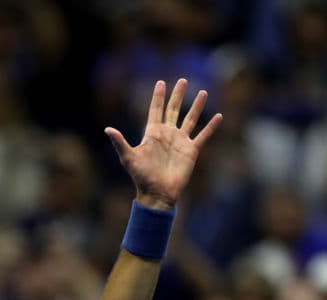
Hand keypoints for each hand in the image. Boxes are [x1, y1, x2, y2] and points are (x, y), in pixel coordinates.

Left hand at [105, 79, 221, 210]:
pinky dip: (211, 126)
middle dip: (177, 95)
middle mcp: (167, 134)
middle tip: (182, 80)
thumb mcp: (129, 158)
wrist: (157, 193)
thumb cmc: (141, 176)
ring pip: (190, 119)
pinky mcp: (191, 151)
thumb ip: (120, 142)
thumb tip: (107, 129)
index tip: (160, 82)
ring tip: (202, 92)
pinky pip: (203, 135)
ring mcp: (180, 142)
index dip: (158, 97)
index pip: (156, 110)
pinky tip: (218, 116)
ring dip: (196, 106)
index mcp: (153, 133)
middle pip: (173, 110)